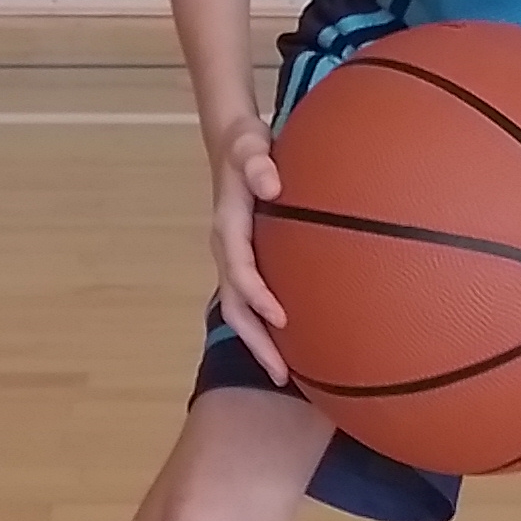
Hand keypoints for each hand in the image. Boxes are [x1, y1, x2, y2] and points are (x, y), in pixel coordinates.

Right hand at [206, 118, 290, 382]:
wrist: (231, 145)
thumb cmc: (246, 146)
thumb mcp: (249, 145)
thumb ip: (257, 162)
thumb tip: (271, 183)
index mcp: (227, 227)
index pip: (238, 270)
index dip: (257, 296)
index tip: (282, 319)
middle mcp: (226, 250)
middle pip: (234, 306)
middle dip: (255, 341)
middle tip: (281, 374)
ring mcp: (233, 259)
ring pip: (239, 310)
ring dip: (258, 342)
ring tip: (286, 375)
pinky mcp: (243, 262)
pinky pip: (249, 301)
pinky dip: (264, 326)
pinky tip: (293, 342)